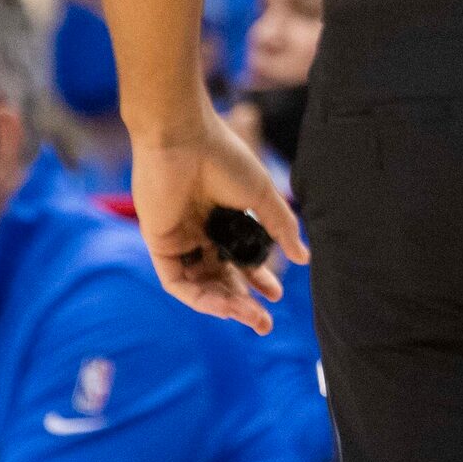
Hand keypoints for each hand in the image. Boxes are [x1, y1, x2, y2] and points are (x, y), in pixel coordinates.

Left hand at [130, 112, 307, 333]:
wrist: (183, 138)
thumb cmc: (223, 157)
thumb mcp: (260, 196)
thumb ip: (280, 227)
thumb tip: (303, 258)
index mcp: (222, 220)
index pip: (239, 261)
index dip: (258, 281)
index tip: (278, 297)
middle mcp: (199, 234)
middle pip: (220, 279)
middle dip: (242, 304)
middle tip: (265, 323)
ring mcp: (178, 241)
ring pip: (200, 286)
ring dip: (225, 306)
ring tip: (252, 317)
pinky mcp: (159, 244)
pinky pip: (177, 282)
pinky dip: (200, 297)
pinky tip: (224, 306)